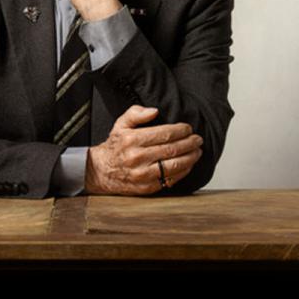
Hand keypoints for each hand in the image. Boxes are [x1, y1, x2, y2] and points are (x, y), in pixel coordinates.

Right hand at [85, 105, 203, 195]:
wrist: (101, 171)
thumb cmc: (115, 146)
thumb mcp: (120, 124)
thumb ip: (136, 113)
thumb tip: (154, 111)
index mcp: (132, 140)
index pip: (164, 134)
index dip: (180, 131)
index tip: (188, 128)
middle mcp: (137, 158)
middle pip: (172, 149)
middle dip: (189, 143)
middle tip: (197, 139)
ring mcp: (142, 174)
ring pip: (173, 166)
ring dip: (190, 158)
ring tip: (197, 151)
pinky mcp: (146, 187)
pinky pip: (170, 179)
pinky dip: (183, 172)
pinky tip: (188, 164)